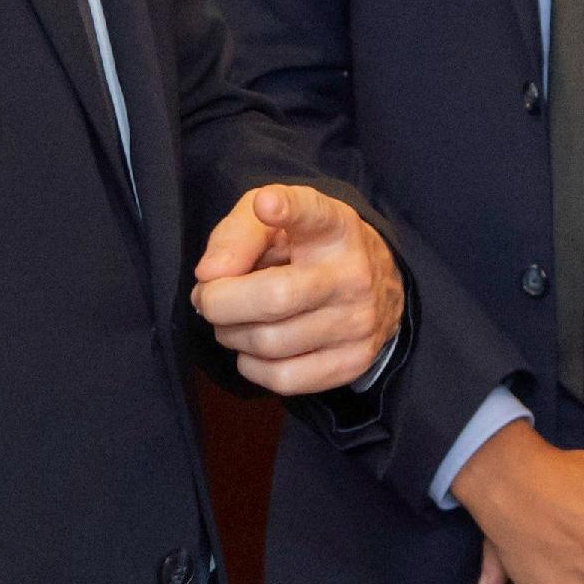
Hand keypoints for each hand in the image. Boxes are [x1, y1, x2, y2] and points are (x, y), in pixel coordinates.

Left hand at [192, 185, 404, 392]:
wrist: (374, 287)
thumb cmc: (309, 250)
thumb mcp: (273, 223)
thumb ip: (235, 236)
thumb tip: (210, 275)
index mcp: (335, 228)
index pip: (314, 214)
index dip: (288, 210)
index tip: (266, 205)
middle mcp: (353, 274)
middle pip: (273, 297)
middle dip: (220, 302)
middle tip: (209, 297)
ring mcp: (358, 322)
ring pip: (269, 343)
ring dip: (231, 334)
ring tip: (233, 320)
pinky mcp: (354, 361)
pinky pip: (283, 378)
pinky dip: (252, 366)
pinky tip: (256, 348)